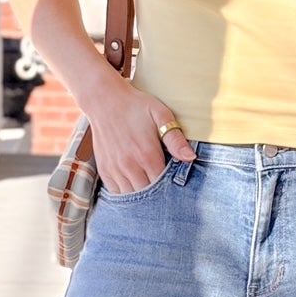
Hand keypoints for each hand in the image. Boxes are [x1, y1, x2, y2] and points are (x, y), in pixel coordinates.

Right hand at [84, 74, 195, 192]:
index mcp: (147, 155)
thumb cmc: (136, 106)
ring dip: (140, 196)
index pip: (162, 185)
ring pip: (130, 196)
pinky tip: (133, 186)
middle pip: (147, 195)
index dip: (170, 189)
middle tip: (164, 192)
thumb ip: (175, 139)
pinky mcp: (104, 169)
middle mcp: (130, 165)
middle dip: (156, 195)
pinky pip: (115, 192)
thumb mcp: (161, 115)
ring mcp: (115, 168)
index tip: (175, 186)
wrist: (104, 100)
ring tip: (149, 190)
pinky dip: (125, 193)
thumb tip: (191, 158)